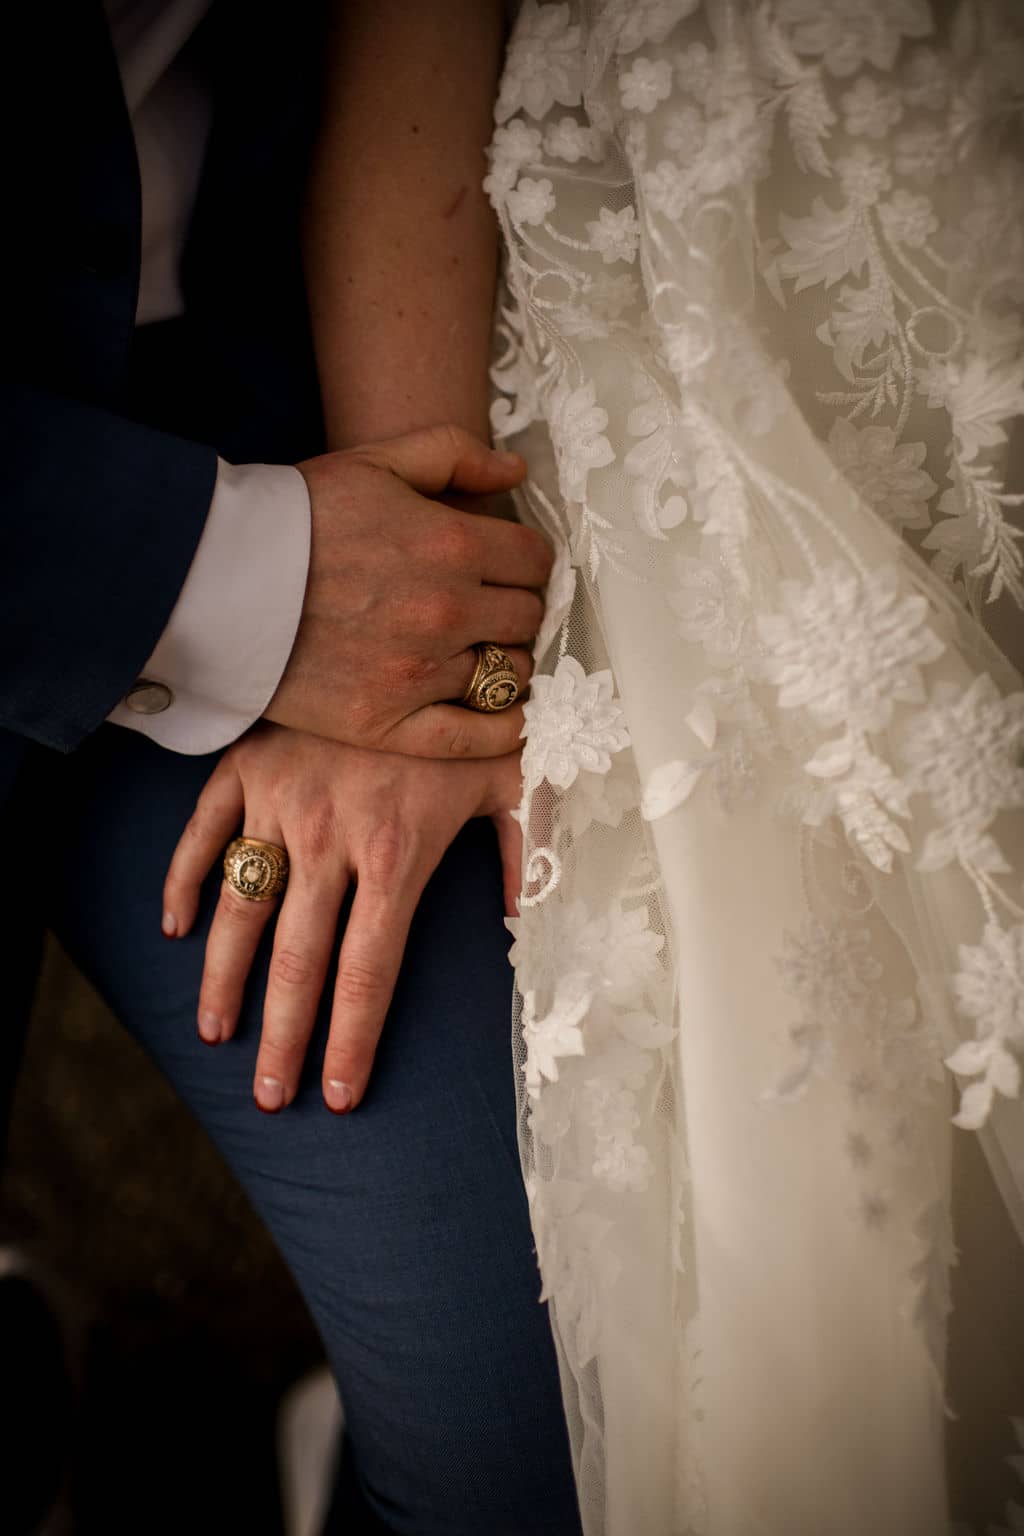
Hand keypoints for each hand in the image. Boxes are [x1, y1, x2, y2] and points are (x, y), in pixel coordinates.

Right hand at [162, 724, 523, 1112]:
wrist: (405, 618)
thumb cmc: (472, 702)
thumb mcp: (517, 774)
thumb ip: (529, 852)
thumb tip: (525, 925)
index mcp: (395, 850)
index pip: (367, 969)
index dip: (351, 1039)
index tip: (338, 1094)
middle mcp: (329, 835)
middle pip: (295, 959)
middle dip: (281, 1037)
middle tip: (268, 1096)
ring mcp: (278, 800)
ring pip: (239, 909)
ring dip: (224, 979)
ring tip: (216, 1035)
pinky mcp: (244, 764)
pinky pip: (202, 834)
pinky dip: (186, 882)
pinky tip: (179, 930)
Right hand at [267, 424, 551, 756]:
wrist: (216, 583)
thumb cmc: (295, 517)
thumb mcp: (375, 462)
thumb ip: (455, 455)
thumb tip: (517, 469)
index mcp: (452, 545)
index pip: (535, 561)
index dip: (524, 560)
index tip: (504, 565)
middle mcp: (446, 613)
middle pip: (527, 617)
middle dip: (513, 606)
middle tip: (486, 606)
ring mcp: (420, 674)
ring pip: (511, 674)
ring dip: (503, 660)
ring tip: (475, 650)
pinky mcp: (389, 724)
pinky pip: (478, 737)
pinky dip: (503, 727)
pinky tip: (502, 712)